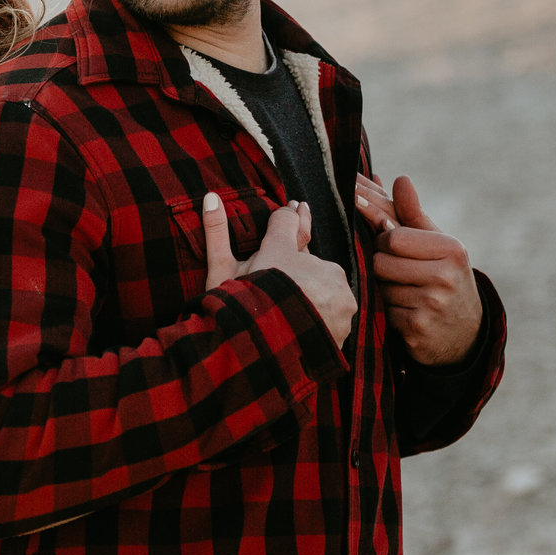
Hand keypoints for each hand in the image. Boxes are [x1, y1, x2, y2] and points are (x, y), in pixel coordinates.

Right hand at [200, 193, 354, 347]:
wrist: (258, 358)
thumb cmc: (236, 310)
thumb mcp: (220, 272)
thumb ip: (217, 232)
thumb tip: (210, 196)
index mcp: (281, 252)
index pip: (290, 224)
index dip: (291, 216)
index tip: (297, 207)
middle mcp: (314, 264)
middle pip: (309, 261)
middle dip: (299, 268)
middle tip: (282, 284)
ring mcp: (334, 289)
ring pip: (325, 283)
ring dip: (314, 291)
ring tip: (290, 310)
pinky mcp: (346, 311)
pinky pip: (336, 307)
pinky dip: (324, 313)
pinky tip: (304, 323)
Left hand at [352, 172, 481, 365]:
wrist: (464, 332)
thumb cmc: (443, 276)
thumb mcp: (437, 244)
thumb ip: (413, 213)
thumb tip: (400, 179)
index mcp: (451, 249)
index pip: (392, 236)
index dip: (383, 239)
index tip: (389, 241)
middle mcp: (445, 276)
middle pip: (380, 261)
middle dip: (381, 264)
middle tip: (401, 270)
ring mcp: (432, 305)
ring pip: (378, 286)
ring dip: (383, 288)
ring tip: (407, 291)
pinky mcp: (417, 329)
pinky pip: (382, 311)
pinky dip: (388, 310)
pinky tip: (408, 312)